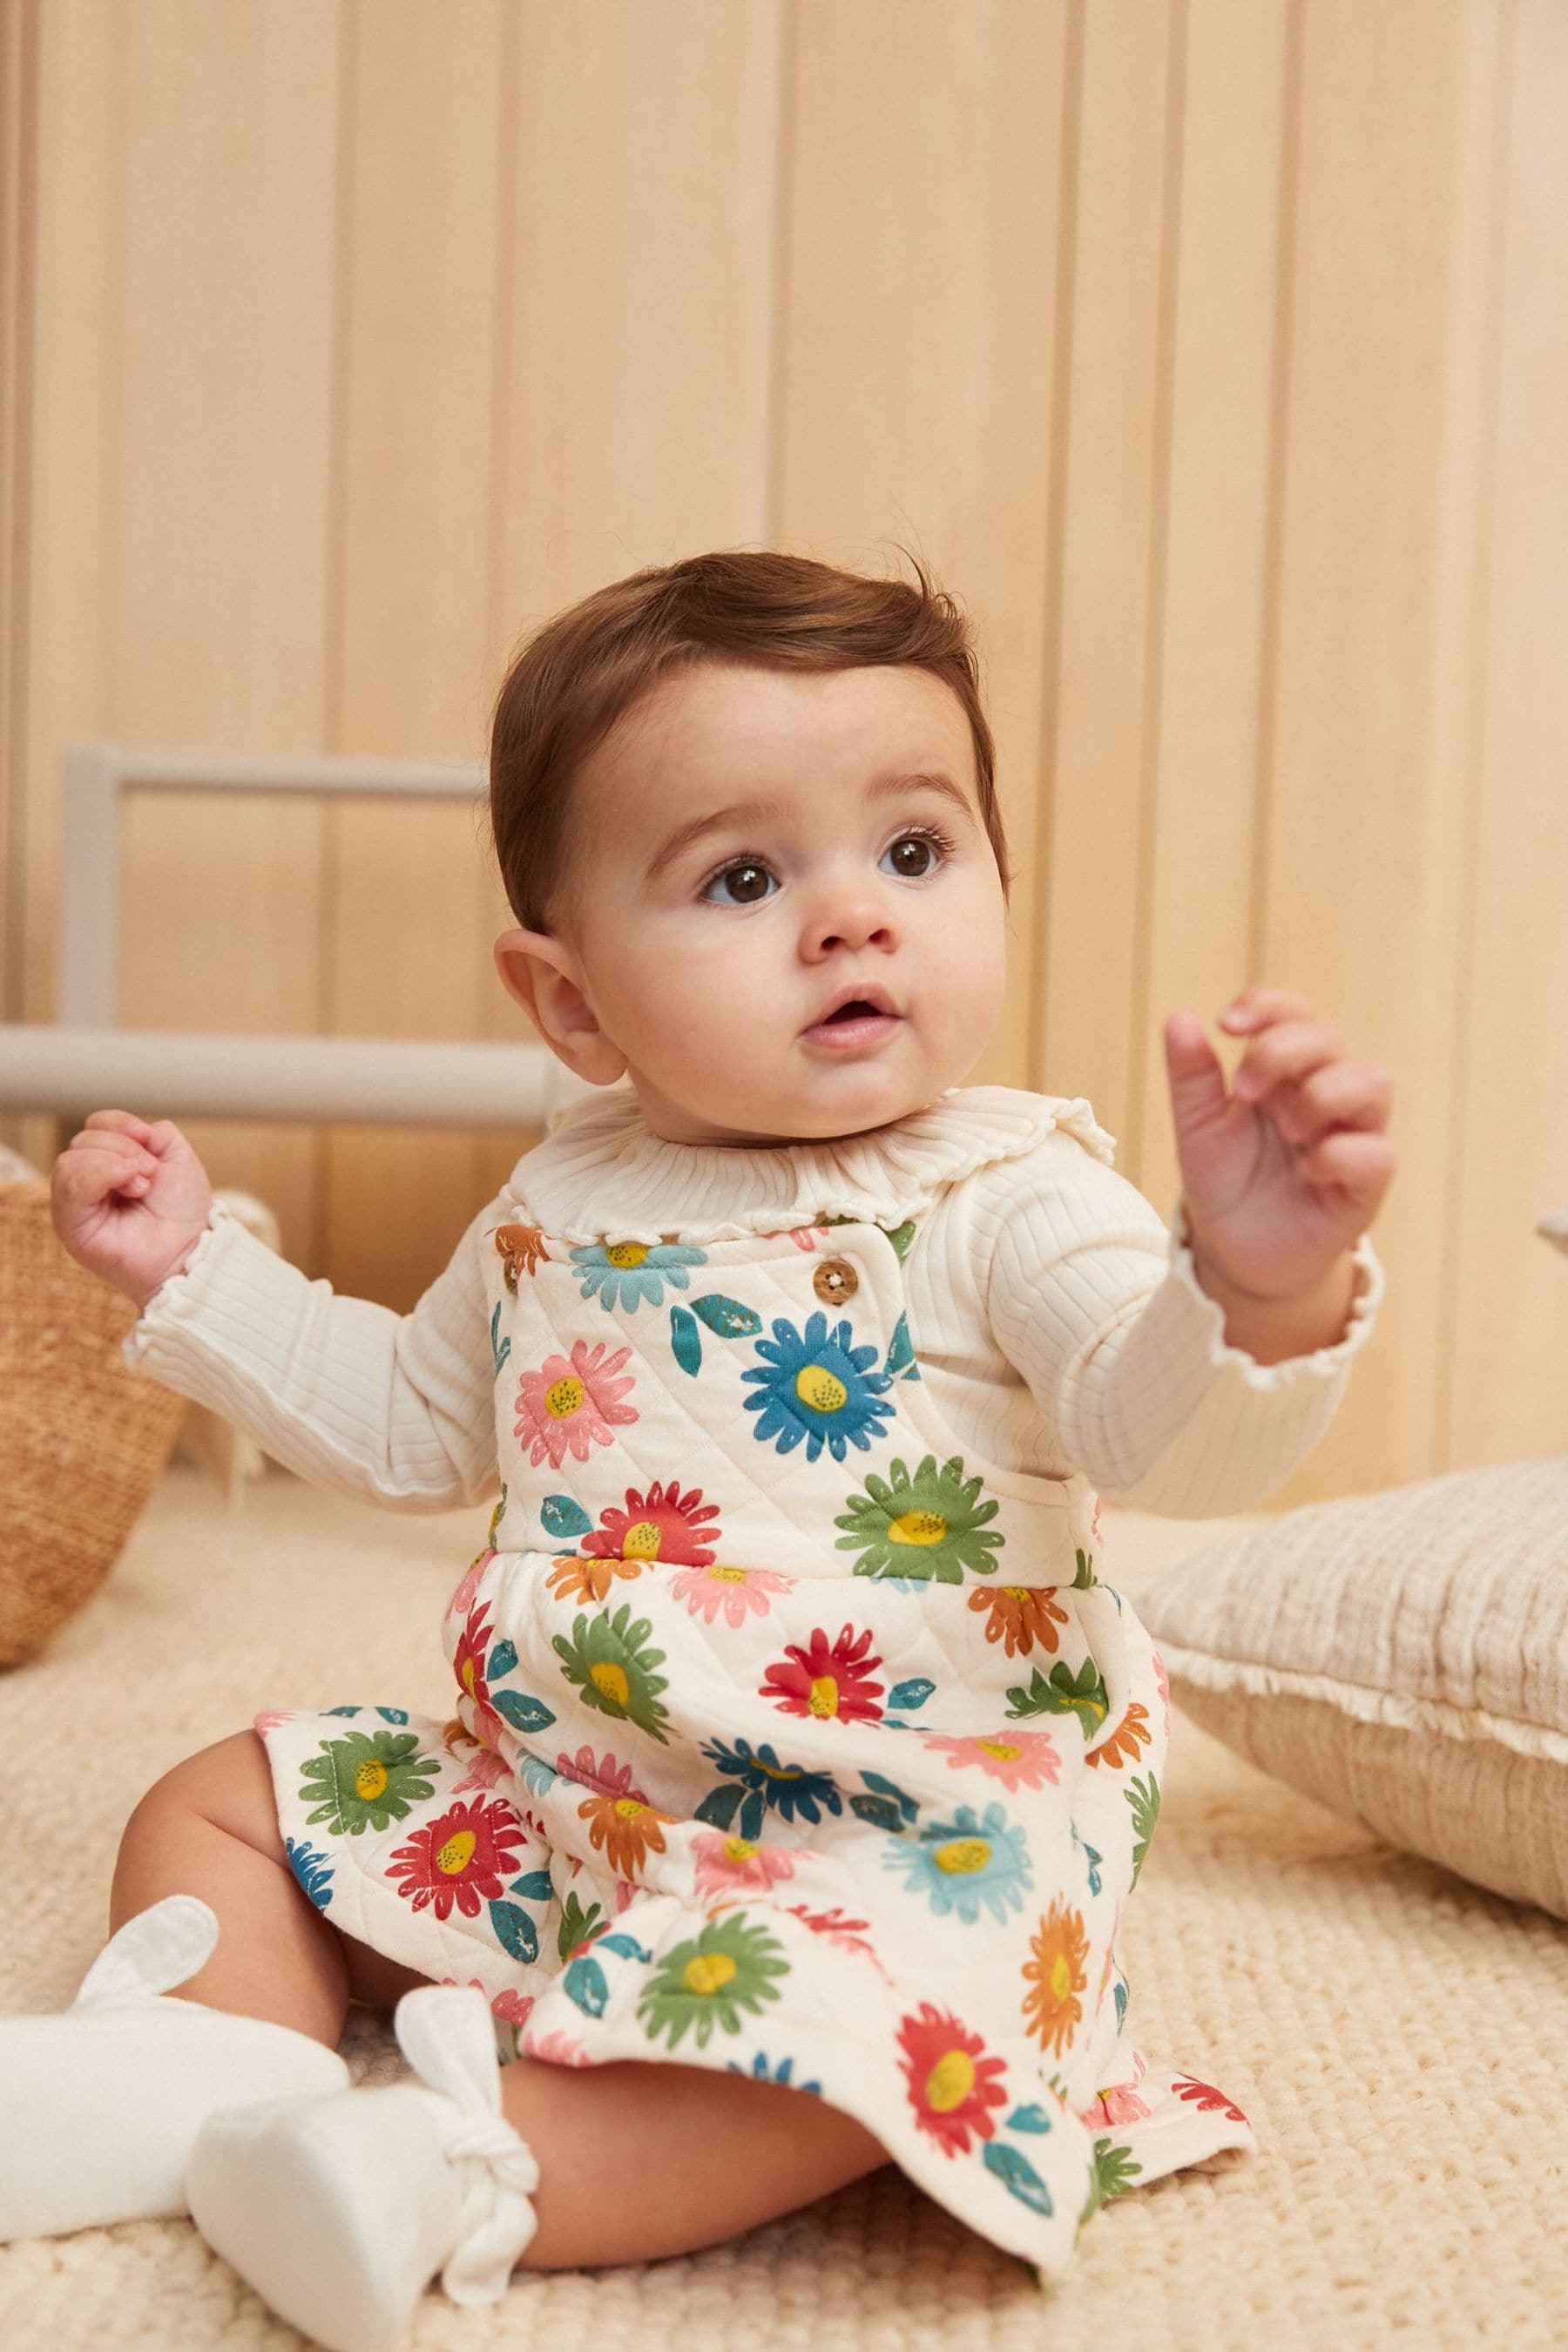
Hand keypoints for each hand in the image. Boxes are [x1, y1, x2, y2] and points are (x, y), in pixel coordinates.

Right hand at [51, 1110, 214, 1309]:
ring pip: (70, 1160)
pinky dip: (101, 1174)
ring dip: (115, 1161)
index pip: (95, 1125)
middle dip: (124, 1147)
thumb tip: (131, 1130)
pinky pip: (70, 1186)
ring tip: (142, 1185)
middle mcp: (85, 1183)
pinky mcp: (70, 1226)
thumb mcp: (177, 1157)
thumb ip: (154, 1132)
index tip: (150, 1141)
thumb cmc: (183, 1212)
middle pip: (82, 1140)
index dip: (121, 1124)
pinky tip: (130, 1186)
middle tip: (150, 1174)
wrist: (192, 1249)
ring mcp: (74, 1206)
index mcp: (106, 1164)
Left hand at [1163, 986, 1393, 1306]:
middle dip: (1282, 1052)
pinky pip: (1377, 1153)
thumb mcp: (1197, 1127)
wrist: (1236, 1253)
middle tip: (1245, 1092)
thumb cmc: (1225, 1181)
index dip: (1269, 1006)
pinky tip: (1309, 1167)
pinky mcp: (1365, 1184)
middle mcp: (1324, 1093)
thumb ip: (1191, 1076)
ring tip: (1286, 1127)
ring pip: (1373, 1080)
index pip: (1294, 1014)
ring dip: (1323, 1093)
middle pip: (1329, 1039)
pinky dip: (1342, 1152)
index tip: (1228, 1025)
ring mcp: (1350, 1135)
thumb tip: (1180, 1018)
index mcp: (1284, 1072)